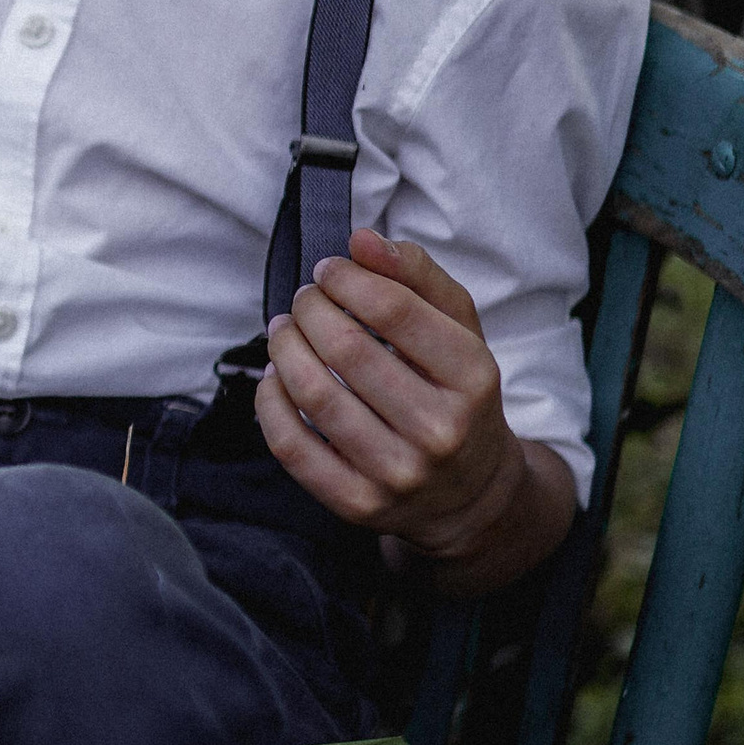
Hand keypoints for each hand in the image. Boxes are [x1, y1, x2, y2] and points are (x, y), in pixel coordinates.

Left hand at [257, 227, 569, 588]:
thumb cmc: (458, 394)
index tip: (327, 270)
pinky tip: (275, 377)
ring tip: (283, 331)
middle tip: (304, 300)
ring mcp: (398, 473)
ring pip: (314, 395)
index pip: (394, 310)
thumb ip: (416, 275)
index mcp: (473, 377)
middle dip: (311, 310)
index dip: (347, 280)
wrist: (471, 494)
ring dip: (284, 349)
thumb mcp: (460, 330)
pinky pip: (291, 446)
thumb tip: (360, 239)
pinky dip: (269, 402)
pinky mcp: (358, 504)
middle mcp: (440, 429)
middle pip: (347, 349)